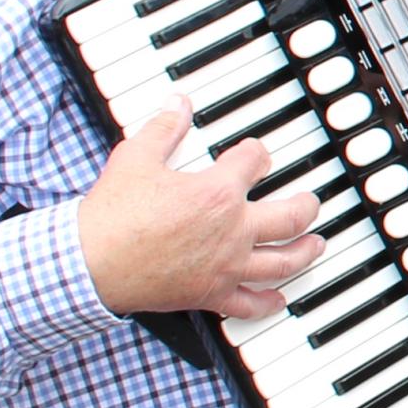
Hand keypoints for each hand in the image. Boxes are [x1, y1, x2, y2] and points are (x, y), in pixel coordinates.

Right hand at [76, 104, 322, 321]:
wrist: (91, 263)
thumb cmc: (112, 214)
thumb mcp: (136, 158)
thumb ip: (163, 129)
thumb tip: (177, 103)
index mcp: (218, 192)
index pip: (255, 161)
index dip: (257, 152)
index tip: (256, 153)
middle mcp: (232, 230)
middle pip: (290, 216)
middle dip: (307, 206)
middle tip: (311, 202)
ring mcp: (225, 266)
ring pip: (282, 262)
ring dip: (304, 252)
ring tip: (316, 245)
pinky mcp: (210, 294)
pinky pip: (249, 304)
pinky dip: (268, 303)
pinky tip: (279, 300)